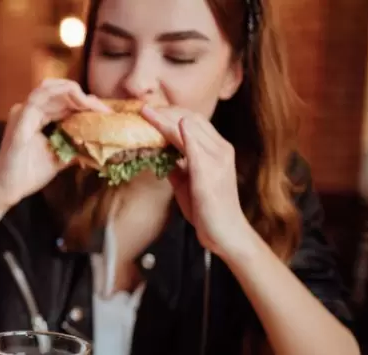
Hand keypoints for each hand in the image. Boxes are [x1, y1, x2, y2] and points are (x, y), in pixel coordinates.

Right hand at [0, 79, 109, 209]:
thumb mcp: (59, 158)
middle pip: (58, 92)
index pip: (63, 101)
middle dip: (83, 97)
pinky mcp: (20, 119)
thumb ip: (74, 146)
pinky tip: (79, 101)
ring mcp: (22, 113)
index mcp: (36, 117)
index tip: (105, 114)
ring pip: (50, 89)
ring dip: (75, 93)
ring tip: (93, 105)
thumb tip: (98, 143)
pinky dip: (60, 95)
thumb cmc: (28, 174)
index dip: (85, 103)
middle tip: (104, 110)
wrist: (6, 189)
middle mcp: (28, 110)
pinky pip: (39, 97)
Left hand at [141, 105, 256, 257]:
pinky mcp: (209, 172)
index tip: (149, 110)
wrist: (225, 232)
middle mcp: (220, 149)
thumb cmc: (206, 209)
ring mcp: (217, 159)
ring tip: (145, 112)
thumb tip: (158, 154)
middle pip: (191, 119)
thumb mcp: (186, 182)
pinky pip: (194, 147)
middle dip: (165, 112)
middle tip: (142, 109)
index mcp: (216, 150)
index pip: (193, 121)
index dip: (170, 114)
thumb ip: (176, 165)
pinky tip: (168, 125)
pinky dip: (180, 133)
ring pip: (189, 128)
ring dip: (165, 118)